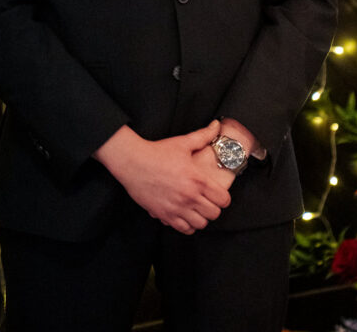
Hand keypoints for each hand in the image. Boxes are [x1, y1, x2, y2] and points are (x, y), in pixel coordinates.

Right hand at [94, 121, 231, 234]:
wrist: (133, 162)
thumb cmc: (157, 152)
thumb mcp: (183, 142)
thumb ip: (203, 135)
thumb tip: (216, 126)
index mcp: (197, 179)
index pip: (223, 199)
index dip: (223, 197)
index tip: (218, 193)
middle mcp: (189, 196)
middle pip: (214, 214)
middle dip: (213, 207)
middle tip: (207, 200)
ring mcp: (177, 208)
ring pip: (201, 224)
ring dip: (201, 217)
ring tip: (196, 208)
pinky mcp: (165, 215)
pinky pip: (185, 229)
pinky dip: (188, 225)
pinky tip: (184, 214)